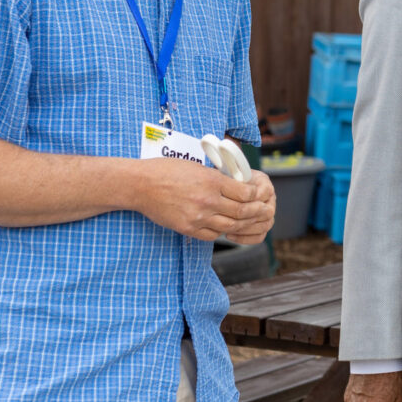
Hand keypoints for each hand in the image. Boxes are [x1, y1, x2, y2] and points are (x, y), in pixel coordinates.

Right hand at [131, 158, 271, 241]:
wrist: (140, 185)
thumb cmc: (166, 171)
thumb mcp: (198, 167)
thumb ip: (217, 179)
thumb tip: (237, 185)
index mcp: (212, 181)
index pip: (246, 194)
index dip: (256, 197)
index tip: (258, 196)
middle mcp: (207, 201)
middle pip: (242, 212)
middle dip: (256, 213)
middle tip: (261, 212)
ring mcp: (197, 217)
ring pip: (230, 226)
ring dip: (241, 225)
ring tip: (245, 221)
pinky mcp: (187, 229)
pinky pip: (212, 235)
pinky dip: (222, 231)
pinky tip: (224, 225)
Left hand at [222, 171, 275, 244]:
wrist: (223, 188)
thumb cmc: (224, 180)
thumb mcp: (228, 176)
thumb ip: (232, 180)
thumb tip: (233, 185)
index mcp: (263, 182)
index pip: (264, 193)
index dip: (250, 200)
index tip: (233, 202)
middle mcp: (268, 197)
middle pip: (268, 212)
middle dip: (249, 218)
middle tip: (231, 219)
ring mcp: (267, 212)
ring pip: (265, 225)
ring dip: (246, 229)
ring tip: (228, 229)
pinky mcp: (262, 225)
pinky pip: (259, 236)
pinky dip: (245, 238)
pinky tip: (229, 235)